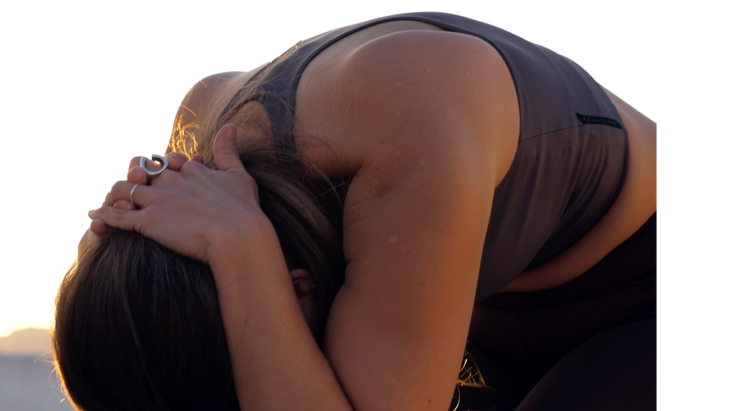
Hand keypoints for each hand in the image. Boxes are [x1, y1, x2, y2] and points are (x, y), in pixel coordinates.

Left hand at [88, 124, 273, 263]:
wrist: (239, 237)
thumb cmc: (245, 210)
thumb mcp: (239, 175)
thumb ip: (228, 151)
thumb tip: (229, 126)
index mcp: (190, 170)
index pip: (165, 163)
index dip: (158, 170)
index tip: (157, 178)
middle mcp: (170, 180)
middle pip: (138, 172)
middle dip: (132, 179)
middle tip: (130, 190)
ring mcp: (157, 200)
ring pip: (122, 190)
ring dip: (115, 197)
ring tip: (111, 205)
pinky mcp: (148, 221)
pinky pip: (116, 216)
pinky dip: (103, 217)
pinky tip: (95, 219)